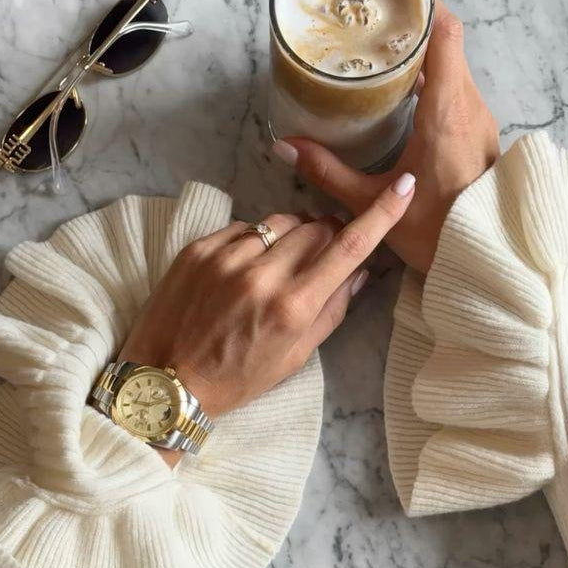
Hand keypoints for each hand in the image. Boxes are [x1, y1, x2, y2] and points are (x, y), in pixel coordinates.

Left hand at [118, 176, 415, 464]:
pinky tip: (247, 266)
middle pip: (316, 228)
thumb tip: (361, 271)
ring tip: (280, 264)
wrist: (164, 381)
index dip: (381, 214)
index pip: (349, 248)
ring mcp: (226, 258)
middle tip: (323, 252)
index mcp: (293, 307)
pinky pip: (243, 228)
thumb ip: (332, 311)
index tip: (404, 187)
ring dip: (291, 235)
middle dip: (329, 234)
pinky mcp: (198, 249)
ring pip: (280, 222)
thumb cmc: (236, 378)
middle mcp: (262, 276)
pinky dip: (254, 240)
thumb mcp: (294, 357)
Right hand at [272, 0, 499, 273]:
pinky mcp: (481, 134)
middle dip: (411, 29)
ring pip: (454, 67)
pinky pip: (458, 89)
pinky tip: (402, 95)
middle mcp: (470, 106)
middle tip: (369, 26)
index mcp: (446, 112)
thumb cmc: (437, 233)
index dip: (423, 5)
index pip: (446, 33)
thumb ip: (327, 172)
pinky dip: (433, 79)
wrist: (488, 262)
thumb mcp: (373, 203)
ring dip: (423, 55)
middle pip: (447, 44)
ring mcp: (480, 120)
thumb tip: (286, 148)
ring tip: (380, 55)